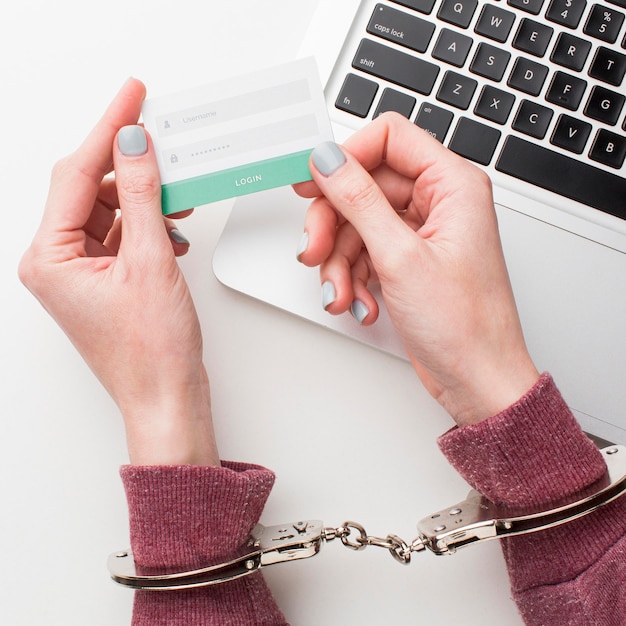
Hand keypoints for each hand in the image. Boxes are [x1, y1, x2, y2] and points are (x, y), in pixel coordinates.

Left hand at [19, 79, 218, 465]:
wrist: (167, 398)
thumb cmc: (151, 353)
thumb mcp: (151, 262)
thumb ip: (141, 197)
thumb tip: (134, 146)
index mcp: (49, 258)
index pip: (75, 175)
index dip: (108, 130)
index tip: (130, 96)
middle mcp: (58, 262)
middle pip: (89, 188)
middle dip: (128, 164)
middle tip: (160, 135)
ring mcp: (83, 271)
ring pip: (110, 209)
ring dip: (144, 196)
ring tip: (176, 187)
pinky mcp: (107, 278)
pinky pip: (124, 233)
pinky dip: (149, 222)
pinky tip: (173, 224)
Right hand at [295, 113, 538, 425]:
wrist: (477, 380)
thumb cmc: (466, 327)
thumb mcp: (401, 257)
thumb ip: (359, 201)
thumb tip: (328, 161)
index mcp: (453, 186)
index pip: (389, 139)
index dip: (347, 156)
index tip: (314, 180)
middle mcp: (438, 204)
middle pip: (364, 186)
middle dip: (334, 222)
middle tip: (316, 249)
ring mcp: (421, 234)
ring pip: (358, 224)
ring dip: (340, 261)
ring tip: (342, 292)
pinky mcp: (407, 261)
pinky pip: (364, 252)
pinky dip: (354, 278)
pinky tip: (361, 303)